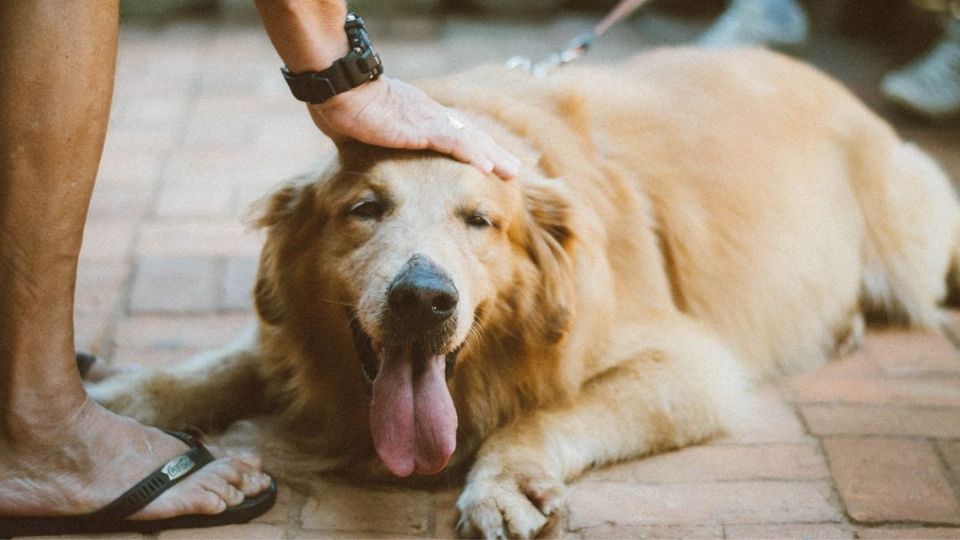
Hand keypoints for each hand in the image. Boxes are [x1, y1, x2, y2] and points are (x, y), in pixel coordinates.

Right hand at [308, 75, 520, 179]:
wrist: (338, 88)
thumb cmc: (341, 106)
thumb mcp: (360, 130)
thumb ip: (367, 141)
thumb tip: (355, 150)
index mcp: (417, 116)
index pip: (454, 133)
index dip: (474, 147)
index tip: (489, 162)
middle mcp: (428, 115)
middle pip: (469, 135)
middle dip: (493, 152)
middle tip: (513, 171)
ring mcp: (426, 120)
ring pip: (468, 139)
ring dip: (491, 156)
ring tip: (511, 173)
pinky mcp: (419, 128)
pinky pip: (452, 142)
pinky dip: (471, 154)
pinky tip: (487, 167)